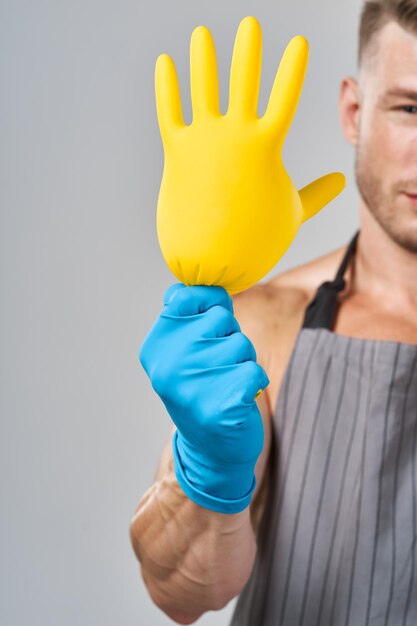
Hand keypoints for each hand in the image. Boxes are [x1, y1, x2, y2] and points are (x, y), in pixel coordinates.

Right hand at [139, 283, 269, 512]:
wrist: (210, 451)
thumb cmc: (202, 389)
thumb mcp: (183, 351)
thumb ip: (187, 317)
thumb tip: (195, 286)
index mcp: (155, 346)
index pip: (186, 296)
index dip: (209, 307)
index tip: (208, 331)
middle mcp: (167, 363)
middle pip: (221, 318)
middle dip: (229, 339)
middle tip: (216, 368)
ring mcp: (192, 384)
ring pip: (240, 344)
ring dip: (242, 362)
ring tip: (226, 384)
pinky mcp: (220, 405)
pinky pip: (253, 370)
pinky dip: (254, 383)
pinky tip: (238, 401)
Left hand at [154, 15, 344, 294]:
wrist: (212, 265)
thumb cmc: (255, 241)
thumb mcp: (291, 214)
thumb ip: (316, 193)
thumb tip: (340, 180)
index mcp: (266, 147)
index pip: (286, 95)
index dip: (293, 67)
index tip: (299, 43)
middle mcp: (235, 135)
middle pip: (243, 80)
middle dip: (248, 50)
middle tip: (250, 24)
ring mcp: (204, 141)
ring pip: (203, 87)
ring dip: (203, 58)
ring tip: (202, 34)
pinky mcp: (176, 152)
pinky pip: (169, 111)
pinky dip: (167, 87)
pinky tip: (164, 64)